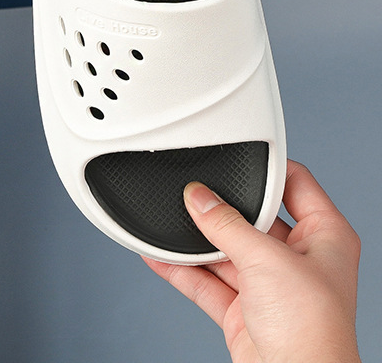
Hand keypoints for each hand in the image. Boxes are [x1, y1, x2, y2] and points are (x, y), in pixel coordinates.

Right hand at [144, 160, 360, 362]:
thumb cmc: (313, 332)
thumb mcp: (267, 260)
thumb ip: (226, 225)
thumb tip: (198, 198)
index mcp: (325, 237)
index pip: (296, 184)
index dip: (267, 169)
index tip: (236, 155)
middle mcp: (299, 259)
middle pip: (253, 218)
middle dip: (222, 209)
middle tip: (193, 192)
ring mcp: (270, 286)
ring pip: (226, 251)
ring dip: (197, 242)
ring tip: (167, 220)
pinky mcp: (245, 310)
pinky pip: (208, 281)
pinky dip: (184, 270)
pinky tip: (160, 256)